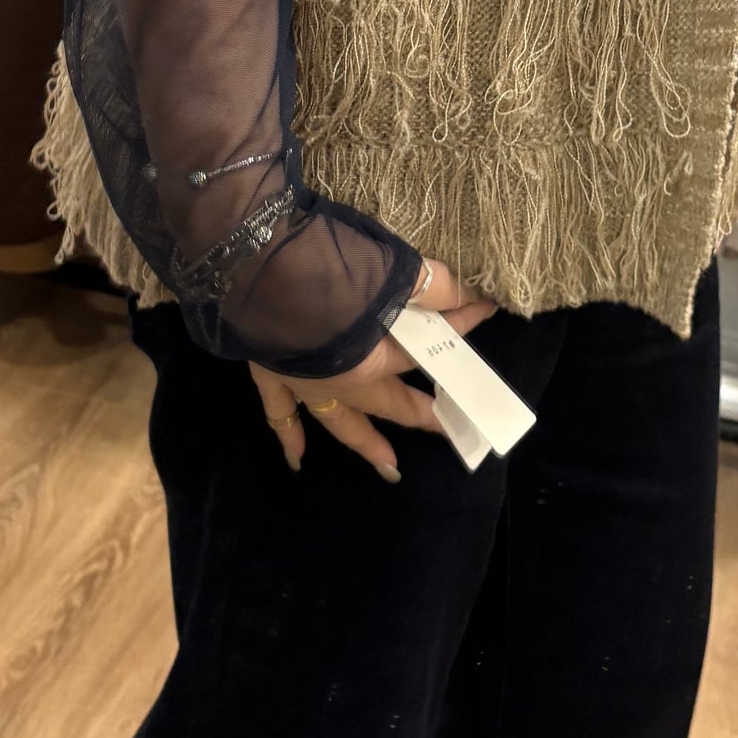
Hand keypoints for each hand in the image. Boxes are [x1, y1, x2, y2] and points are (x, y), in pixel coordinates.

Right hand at [248, 258, 495, 481]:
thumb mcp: (390, 270)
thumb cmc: (326, 270)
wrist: (255, 270)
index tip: (482, 312)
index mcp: (374, 359)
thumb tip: (469, 292)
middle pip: (391, 400)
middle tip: (444, 430)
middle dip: (419, 413)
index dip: (456, 328)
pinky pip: (280, 412)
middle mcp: (343, 381)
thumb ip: (432, 284)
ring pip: (341, 421)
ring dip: (366, 442)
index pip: (426, 348)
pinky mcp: (270, 372)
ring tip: (389, 467)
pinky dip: (290, 435)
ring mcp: (305, 382)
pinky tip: (297, 459)